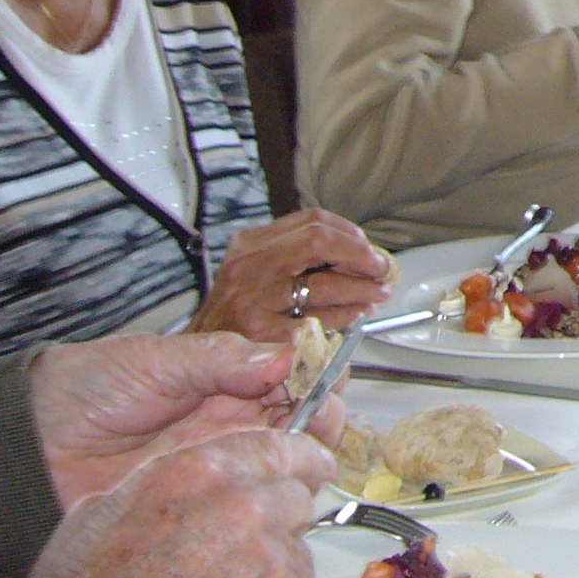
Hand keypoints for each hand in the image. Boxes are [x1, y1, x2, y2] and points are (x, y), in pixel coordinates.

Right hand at [22, 426, 335, 577]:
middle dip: (278, 521)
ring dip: (272, 575)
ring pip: (295, 560)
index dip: (295, 458)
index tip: (307, 466)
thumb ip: (157, 491)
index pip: (277, 449)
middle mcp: (248, 511)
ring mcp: (274, 567)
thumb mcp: (97, 519)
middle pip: (295, 501)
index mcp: (201, 475)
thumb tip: (180, 489)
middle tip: (246, 551)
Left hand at [28, 331, 344, 508]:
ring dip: (299, 468)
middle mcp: (230, 426)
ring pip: (281, 469)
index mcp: (225, 381)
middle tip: (319, 432)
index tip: (332, 388)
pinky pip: (244, 509)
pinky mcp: (198, 508)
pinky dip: (266, 506)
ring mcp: (217, 469)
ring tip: (298, 465)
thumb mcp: (155, 360)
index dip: (320, 383)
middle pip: (299, 427)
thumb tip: (285, 355)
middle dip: (321, 428)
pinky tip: (269, 499)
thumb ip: (220, 358)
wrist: (26, 447)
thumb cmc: (86, 389)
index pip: (293, 379)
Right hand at [195, 209, 395, 341]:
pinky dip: (343, 318)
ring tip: (377, 294)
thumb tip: (358, 251)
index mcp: (251, 244)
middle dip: (359, 255)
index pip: (312, 221)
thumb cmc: (234, 313)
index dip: (350, 233)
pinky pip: (317, 322)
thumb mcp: (255, 269)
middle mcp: (250, 266)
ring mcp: (254, 300)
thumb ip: (297, 254)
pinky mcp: (261, 335)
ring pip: (324, 285)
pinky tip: (354, 318)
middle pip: (319, 241)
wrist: (197, 355)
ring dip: (361, 290)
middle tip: (381, 270)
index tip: (368, 248)